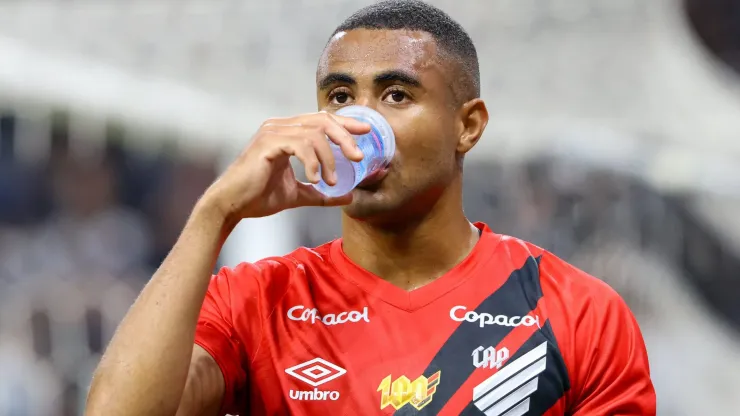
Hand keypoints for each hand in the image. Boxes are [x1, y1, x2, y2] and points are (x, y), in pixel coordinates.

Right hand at [201, 112, 368, 219]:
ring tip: (330, 180)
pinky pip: (300, 144)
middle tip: (358, 158)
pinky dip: (313, 162)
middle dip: (345, 137)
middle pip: (323, 121)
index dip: (346, 124)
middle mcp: (279, 126)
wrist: (232, 205)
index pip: (322, 120)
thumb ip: (322, 194)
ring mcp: (272, 132)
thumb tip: (348, 196)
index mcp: (287, 132)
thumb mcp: (298, 194)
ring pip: (314, 133)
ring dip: (329, 158)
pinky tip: (315, 179)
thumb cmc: (258, 197)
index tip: (366, 131)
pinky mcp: (267, 143)